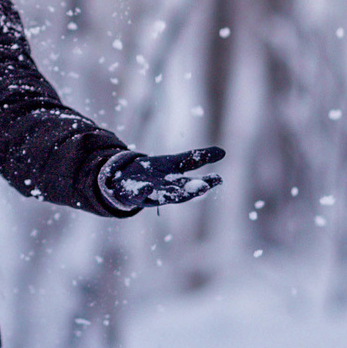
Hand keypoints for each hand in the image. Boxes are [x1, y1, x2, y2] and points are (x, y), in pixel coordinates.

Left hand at [100, 145, 224, 210]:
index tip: (219, 179)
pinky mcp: (133, 193)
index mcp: (177, 184)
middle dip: (191, 190)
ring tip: (178, 190)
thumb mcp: (175, 163)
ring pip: (162, 195)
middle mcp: (166, 192)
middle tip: (204, 187)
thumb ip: (197, 158)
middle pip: (180, 192)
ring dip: (171, 193)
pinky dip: (143, 192)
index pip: (194, 183)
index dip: (206, 182)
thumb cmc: (154, 173)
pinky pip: (137, 194)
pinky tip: (147, 187)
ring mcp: (149, 194)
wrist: (123, 180)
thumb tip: (224, 152)